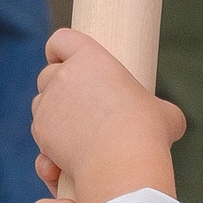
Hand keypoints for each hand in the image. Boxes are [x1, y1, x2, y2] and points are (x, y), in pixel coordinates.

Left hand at [31, 27, 184, 202]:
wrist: (122, 163)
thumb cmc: (147, 132)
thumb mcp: (164, 113)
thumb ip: (155, 109)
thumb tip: (161, 120)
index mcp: (90, 59)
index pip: (62, 39)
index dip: (59, 49)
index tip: (64, 59)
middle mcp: (63, 76)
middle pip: (48, 74)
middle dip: (58, 87)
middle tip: (80, 105)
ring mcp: (47, 104)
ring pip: (40, 104)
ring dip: (53, 114)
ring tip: (79, 133)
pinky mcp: (41, 131)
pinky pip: (39, 134)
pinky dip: (49, 144)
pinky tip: (70, 157)